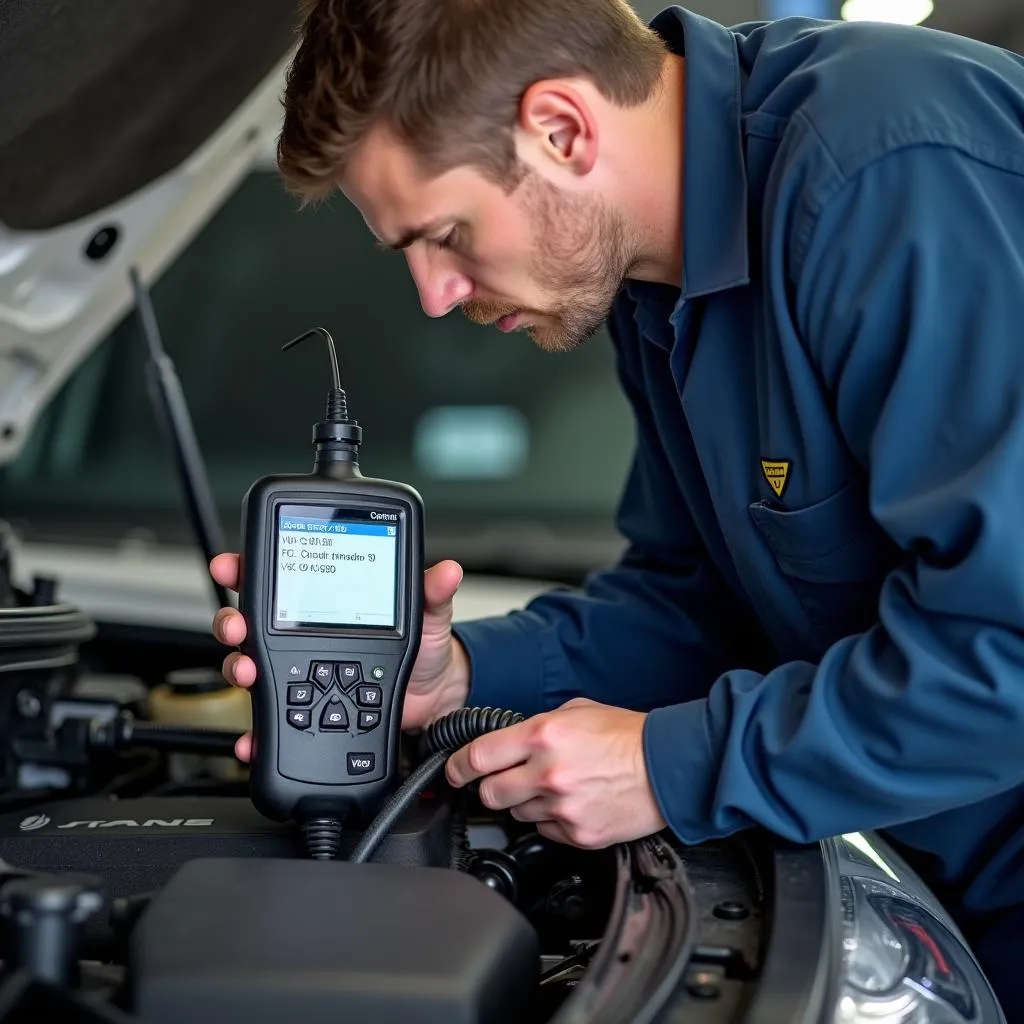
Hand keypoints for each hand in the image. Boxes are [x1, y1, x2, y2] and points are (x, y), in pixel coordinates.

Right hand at [209, 553, 470, 762]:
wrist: (434, 698)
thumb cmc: (424, 650)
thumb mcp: (427, 618)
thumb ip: (431, 595)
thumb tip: (446, 571)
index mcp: (325, 602)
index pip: (278, 577)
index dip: (246, 568)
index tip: (231, 567)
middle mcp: (304, 634)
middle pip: (251, 622)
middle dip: (232, 622)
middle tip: (237, 629)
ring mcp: (299, 672)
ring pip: (250, 666)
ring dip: (238, 668)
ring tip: (247, 673)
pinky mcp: (303, 710)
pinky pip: (270, 719)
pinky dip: (257, 730)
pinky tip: (256, 736)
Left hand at [445, 698, 666, 848]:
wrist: (667, 768)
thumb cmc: (627, 736)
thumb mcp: (577, 711)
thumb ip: (538, 726)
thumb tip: (512, 741)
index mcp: (543, 735)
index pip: (478, 756)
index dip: (457, 766)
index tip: (453, 771)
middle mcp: (547, 773)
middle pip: (490, 794)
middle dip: (491, 787)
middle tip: (504, 780)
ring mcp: (562, 808)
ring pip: (517, 814)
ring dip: (526, 802)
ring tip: (554, 788)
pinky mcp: (578, 834)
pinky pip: (546, 832)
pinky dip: (552, 820)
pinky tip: (572, 804)